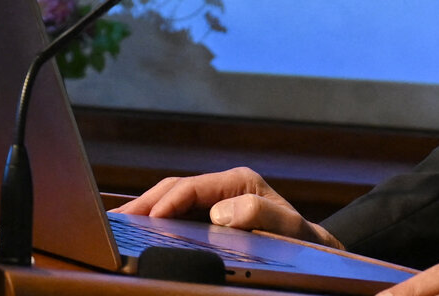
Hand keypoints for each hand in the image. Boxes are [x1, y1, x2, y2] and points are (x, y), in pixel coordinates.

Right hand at [115, 167, 341, 246]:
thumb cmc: (311, 247)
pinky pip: (179, 216)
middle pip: (174, 189)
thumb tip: (218, 212)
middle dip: (145, 203)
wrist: (321, 257)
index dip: (167, 201)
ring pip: (171, 200)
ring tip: (118, 224)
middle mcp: (224, 187)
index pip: (192, 186)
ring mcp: (217, 202)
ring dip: (145, 211)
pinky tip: (140, 230)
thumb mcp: (294, 231)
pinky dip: (157, 220)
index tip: (148, 219)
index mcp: (239, 181)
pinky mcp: (213, 219)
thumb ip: (262, 213)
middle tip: (117, 220)